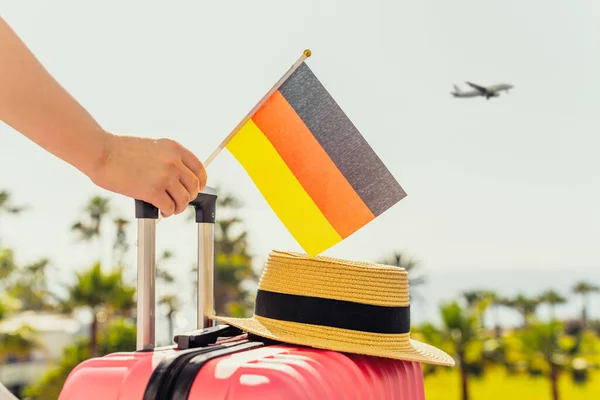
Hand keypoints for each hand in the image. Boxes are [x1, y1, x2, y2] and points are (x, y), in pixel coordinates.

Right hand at [89, 132, 206, 216]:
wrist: (101, 152)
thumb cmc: (121, 150)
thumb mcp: (153, 147)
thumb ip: (168, 159)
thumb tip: (180, 178)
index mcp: (174, 148)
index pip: (199, 169)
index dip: (200, 182)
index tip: (197, 188)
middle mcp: (173, 161)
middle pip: (194, 186)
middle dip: (188, 196)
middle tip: (179, 200)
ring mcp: (164, 176)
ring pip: (184, 199)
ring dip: (178, 207)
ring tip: (170, 208)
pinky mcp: (152, 191)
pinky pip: (169, 207)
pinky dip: (167, 212)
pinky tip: (161, 211)